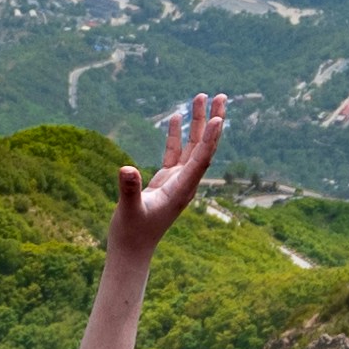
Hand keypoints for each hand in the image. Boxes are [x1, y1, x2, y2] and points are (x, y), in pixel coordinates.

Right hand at [110, 95, 224, 253]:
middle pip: (205, 147)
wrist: (131, 252)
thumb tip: (126, 168)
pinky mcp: (165, 182)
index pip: (201, 160)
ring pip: (191, 147)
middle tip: (222, 96)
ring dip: (197, 123)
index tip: (219, 118)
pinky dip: (176, 136)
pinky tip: (176, 118)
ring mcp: (177, 181)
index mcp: (182, 190)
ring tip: (200, 97)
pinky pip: (175, 154)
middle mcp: (185, 183)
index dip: (211, 139)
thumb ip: (129, 189)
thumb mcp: (129, 209)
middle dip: (213, 121)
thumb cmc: (131, 234)